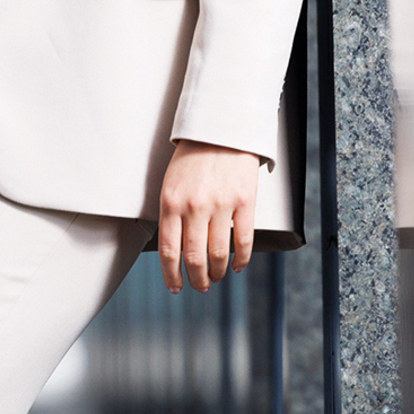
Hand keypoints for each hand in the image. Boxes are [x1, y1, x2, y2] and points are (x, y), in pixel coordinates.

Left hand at [157, 140, 259, 293]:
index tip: (175, 286)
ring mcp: (221, 205)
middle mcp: (195, 206)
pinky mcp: (245, 202)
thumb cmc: (195, 154)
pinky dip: (241, 260)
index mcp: (171, 202)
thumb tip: (173, 248)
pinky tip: (238, 265)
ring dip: (217, 272)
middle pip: (194, 258)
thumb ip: (171, 213)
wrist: (222, 127)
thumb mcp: (171, 181)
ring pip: (218, 254)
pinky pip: (244, 241)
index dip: (171, 275)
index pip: (168, 251)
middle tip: (200, 286)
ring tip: (217, 276)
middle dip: (197, 280)